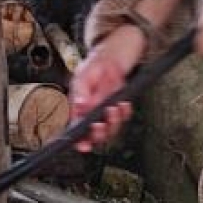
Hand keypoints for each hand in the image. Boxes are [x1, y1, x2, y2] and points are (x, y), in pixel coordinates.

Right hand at [69, 25, 145, 150]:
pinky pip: (124, 117)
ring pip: (111, 128)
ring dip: (113, 121)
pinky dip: (124, 112)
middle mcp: (92, 113)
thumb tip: (78, 104)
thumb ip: (80, 90)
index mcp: (78, 108)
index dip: (80, 141)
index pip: (77, 129)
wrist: (112, 57)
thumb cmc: (94, 65)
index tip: (84, 145)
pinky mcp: (119, 108)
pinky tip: (123, 103)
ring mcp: (106, 112)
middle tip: (100, 124)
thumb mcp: (83, 74)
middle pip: (95, 134)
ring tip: (113, 108)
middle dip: (99, 133)